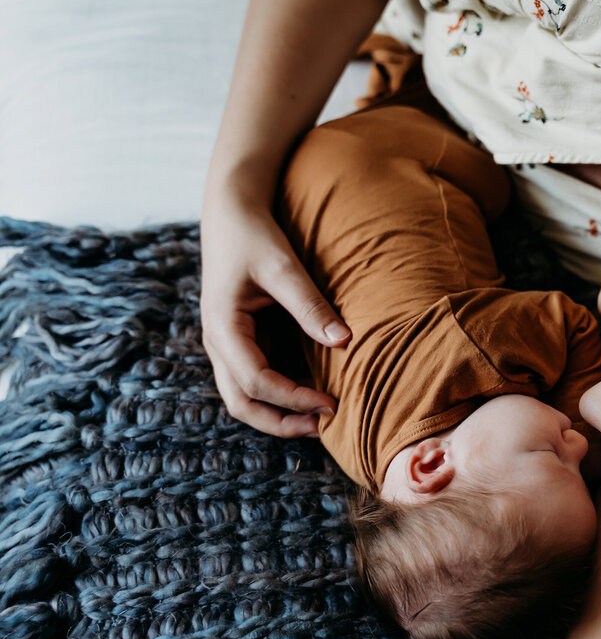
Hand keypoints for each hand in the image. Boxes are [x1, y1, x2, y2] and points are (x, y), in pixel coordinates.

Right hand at [200, 188, 350, 437]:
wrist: (232, 213)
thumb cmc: (254, 236)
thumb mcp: (283, 266)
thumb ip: (310, 305)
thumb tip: (344, 341)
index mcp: (222, 328)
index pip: (255, 381)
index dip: (292, 399)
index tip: (332, 403)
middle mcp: (219, 343)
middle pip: (242, 403)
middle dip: (281, 421)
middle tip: (325, 425)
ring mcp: (228, 345)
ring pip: (246, 397)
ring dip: (281, 412)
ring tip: (323, 415)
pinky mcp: (242, 340)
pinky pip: (257, 379)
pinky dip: (282, 393)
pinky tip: (314, 390)